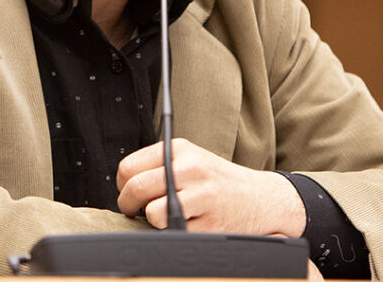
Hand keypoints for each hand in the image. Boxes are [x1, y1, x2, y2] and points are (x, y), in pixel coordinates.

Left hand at [115, 138, 306, 237]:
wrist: (260, 198)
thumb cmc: (218, 181)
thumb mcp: (190, 159)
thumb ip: (159, 165)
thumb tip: (123, 184)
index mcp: (180, 149)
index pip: (129, 166)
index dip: (121, 185)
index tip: (126, 192)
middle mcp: (190, 168)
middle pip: (136, 188)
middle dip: (128, 205)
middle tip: (134, 210)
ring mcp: (201, 196)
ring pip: (152, 212)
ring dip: (153, 220)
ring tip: (166, 215)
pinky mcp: (209, 223)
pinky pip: (173, 232)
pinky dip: (173, 232)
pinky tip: (187, 223)